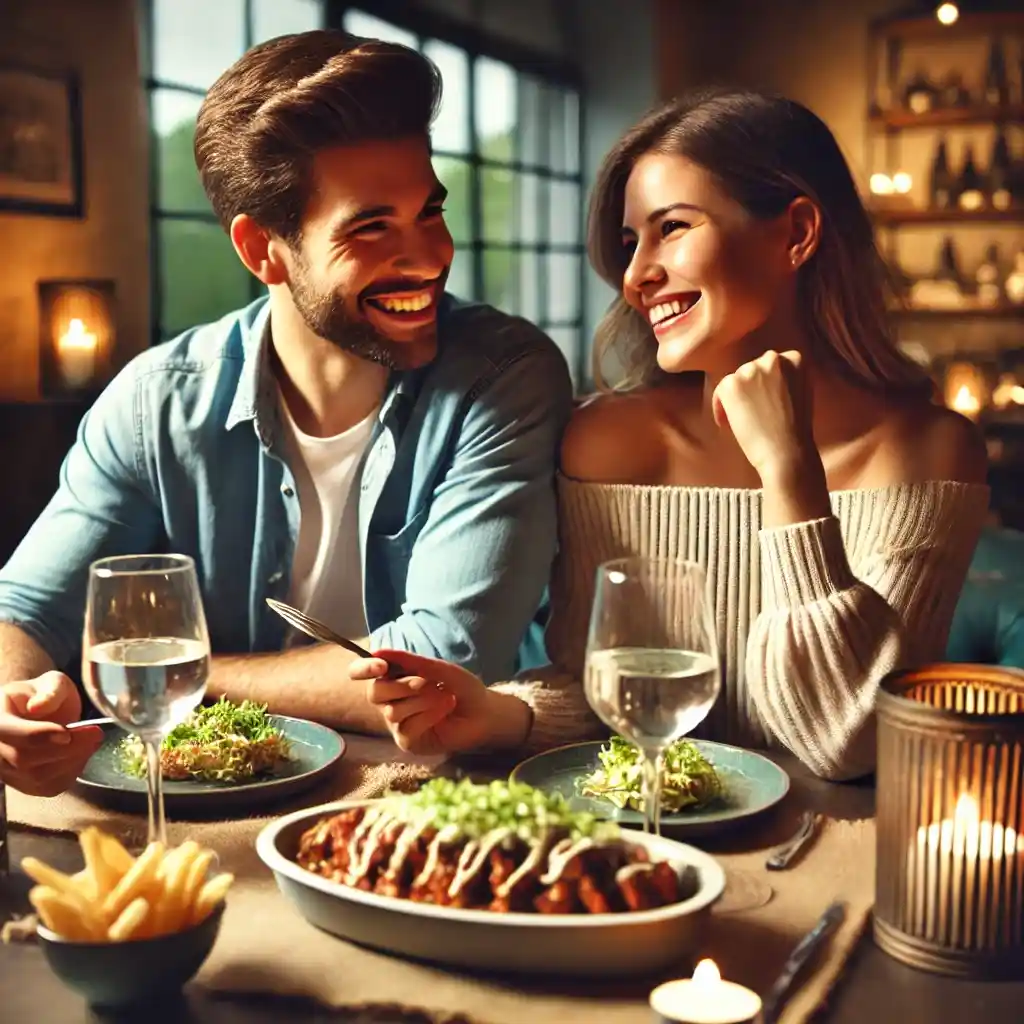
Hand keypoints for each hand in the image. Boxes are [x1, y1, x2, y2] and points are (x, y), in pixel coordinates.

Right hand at [0, 672, 103, 796]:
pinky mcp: (24, 785)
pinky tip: (82, 754)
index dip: (39, 736)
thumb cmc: (43, 694)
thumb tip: (39, 706)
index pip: (9, 733)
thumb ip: (50, 690)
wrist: (40, 713)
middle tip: (95, 734)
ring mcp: (6, 771)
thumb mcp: (51, 681)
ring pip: (37, 777)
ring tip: (92, 741)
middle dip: (66, 749)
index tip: (68, 733)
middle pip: (24, 759)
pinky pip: (48, 788)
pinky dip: (71, 773)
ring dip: (72, 761)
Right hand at [349, 650, 531, 755]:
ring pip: (392, 711)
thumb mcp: (440, 669)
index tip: (380, 665)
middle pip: (375, 692)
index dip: (363, 668)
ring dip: (422, 700)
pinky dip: (429, 715)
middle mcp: (390, 701)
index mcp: (393, 678)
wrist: (484, 712)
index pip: (361, 672)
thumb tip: (378, 651)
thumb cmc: (462, 688)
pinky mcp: (407, 741)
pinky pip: (406, 728)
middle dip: (402, 685)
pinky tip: (445, 710)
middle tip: (428, 682)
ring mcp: (397, 723)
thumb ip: (411, 661)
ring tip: (446, 696)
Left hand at [711, 349, 817, 480]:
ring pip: (735, 380)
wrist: (786, 451)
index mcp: (795, 359)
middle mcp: (773, 359)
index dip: (765, 385)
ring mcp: (752, 370)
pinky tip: (728, 424)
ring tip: (744, 421)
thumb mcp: (800, 392)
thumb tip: (763, 378)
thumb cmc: (795, 430)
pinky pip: (719, 391)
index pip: (771, 365)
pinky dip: (720, 408)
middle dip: (749, 391)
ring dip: (736, 399)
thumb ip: (785, 379)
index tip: (766, 402)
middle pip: (751, 371)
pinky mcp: (733, 384)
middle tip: (753, 414)